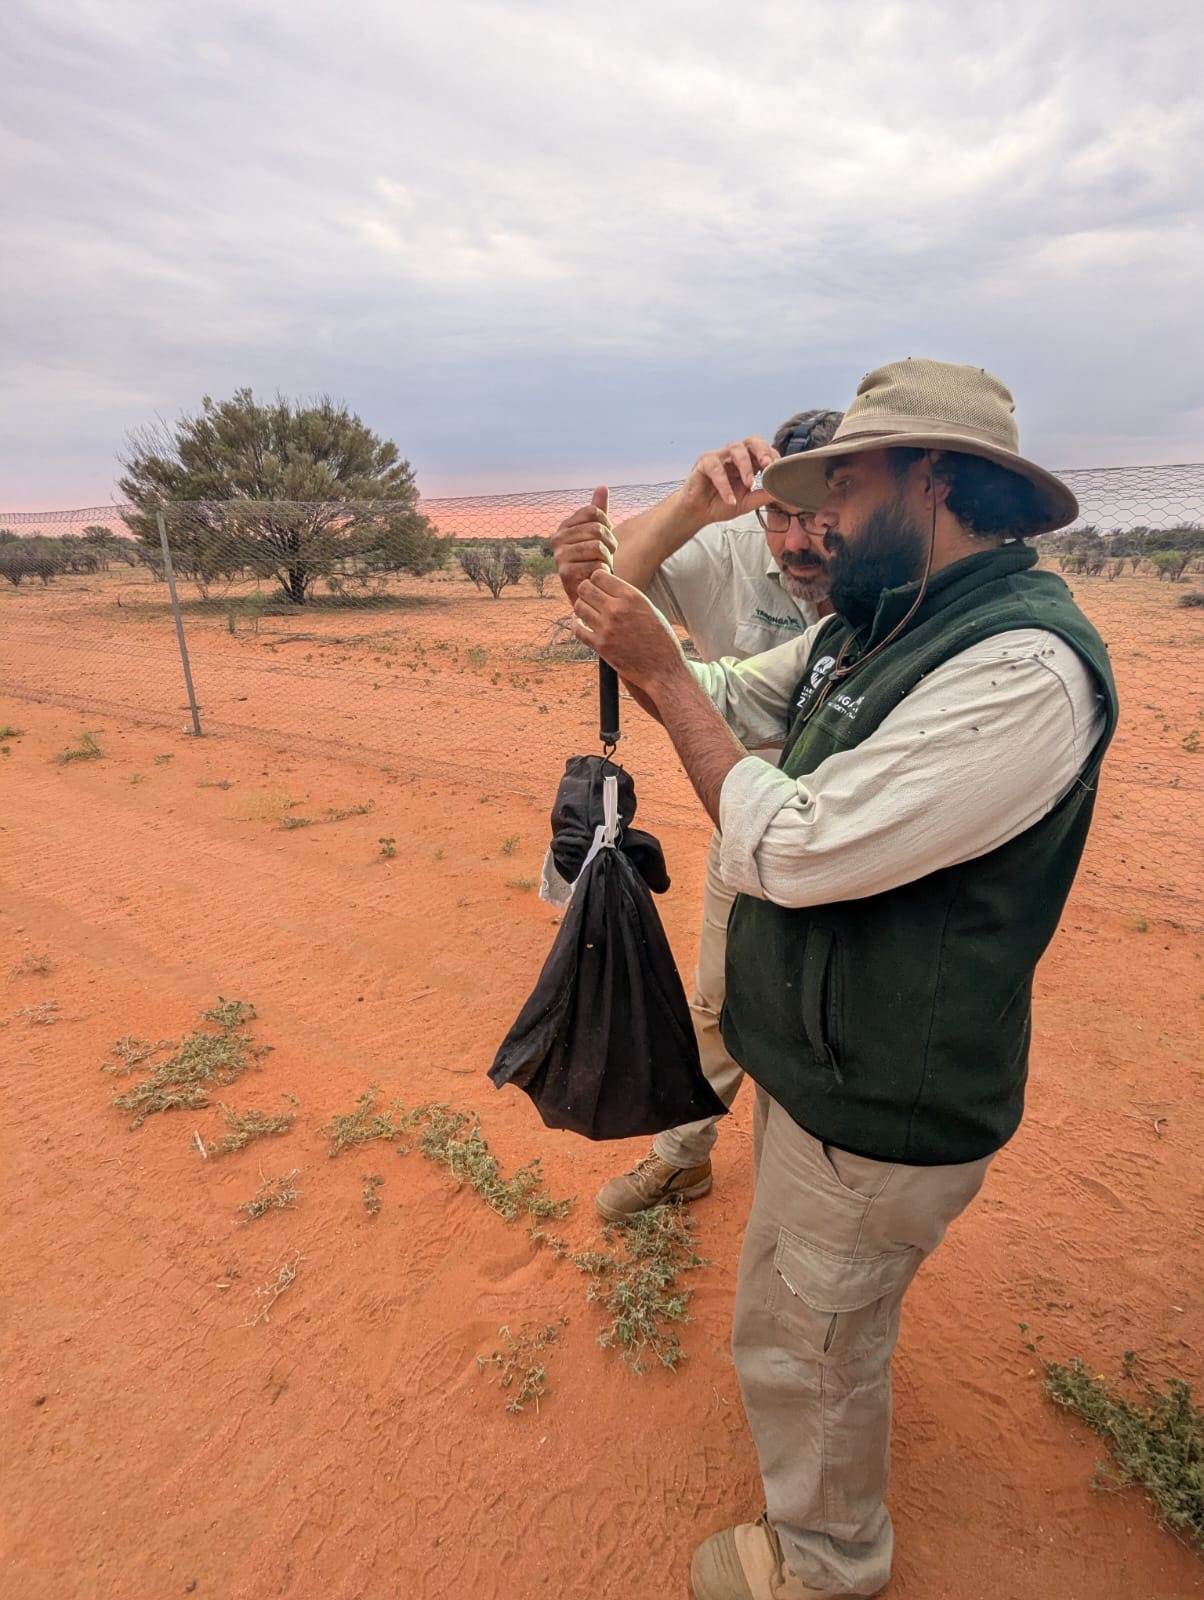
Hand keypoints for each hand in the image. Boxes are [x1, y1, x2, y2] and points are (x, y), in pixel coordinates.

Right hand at [551, 485, 614, 603]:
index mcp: (564, 526)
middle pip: (597, 529)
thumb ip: (598, 511)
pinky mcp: (566, 573)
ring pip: (598, 546)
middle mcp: (557, 539)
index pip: (594, 512)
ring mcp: (560, 556)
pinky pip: (597, 564)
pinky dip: (603, 572)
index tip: (605, 539)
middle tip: (606, 556)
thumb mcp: (597, 534)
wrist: (589, 592)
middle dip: (610, 544)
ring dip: (607, 559)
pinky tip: (596, 578)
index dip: (607, 525)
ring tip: (601, 566)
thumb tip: (602, 487)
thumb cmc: (594, 561)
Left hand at [571, 568, 687, 691]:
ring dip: (581, 607)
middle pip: (585, 588)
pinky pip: (577, 629)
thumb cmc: (659, 639)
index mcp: (632, 597)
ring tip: (588, 611)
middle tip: (591, 597)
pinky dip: (576, 624)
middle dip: (586, 591)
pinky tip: (581, 622)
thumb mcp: (648, 608)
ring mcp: (607, 628)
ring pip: (579, 606)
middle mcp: (617, 609)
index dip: (597, 579)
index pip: (599, 576)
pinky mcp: (600, 646)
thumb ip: (627, 597)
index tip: (600, 586)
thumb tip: (606, 587)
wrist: (663, 669)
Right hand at [677, 436, 780, 528]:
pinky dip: (724, 485)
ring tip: (749, 484)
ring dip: (745, 466)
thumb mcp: (747, 503)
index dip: (772, 456)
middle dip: (762, 450)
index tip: (779, 468)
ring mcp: (720, 457)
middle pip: (752, 441)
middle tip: (768, 465)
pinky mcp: (704, 463)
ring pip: (735, 449)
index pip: (764, 450)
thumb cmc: (721, 503)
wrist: (698, 513)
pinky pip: (716, 468)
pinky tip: (730, 499)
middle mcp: (734, 456)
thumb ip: (763, 496)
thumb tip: (782, 492)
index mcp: (748, 462)